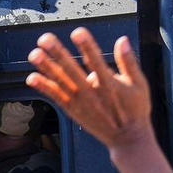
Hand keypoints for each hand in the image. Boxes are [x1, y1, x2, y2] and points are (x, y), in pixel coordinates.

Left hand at [26, 28, 151, 152]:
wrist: (127, 139)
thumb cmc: (135, 110)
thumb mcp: (139, 85)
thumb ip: (128, 62)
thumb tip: (123, 40)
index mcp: (110, 85)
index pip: (97, 62)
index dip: (87, 47)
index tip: (78, 32)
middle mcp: (93, 94)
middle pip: (72, 71)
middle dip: (58, 54)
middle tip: (45, 39)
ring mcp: (81, 103)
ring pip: (61, 82)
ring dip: (47, 68)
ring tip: (35, 54)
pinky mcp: (73, 110)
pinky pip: (56, 97)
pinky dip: (44, 87)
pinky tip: (32, 77)